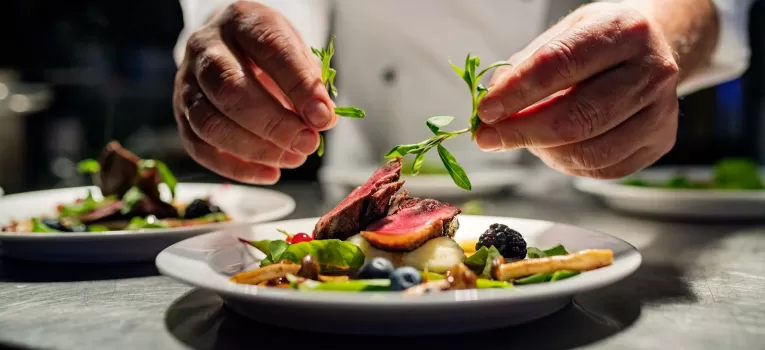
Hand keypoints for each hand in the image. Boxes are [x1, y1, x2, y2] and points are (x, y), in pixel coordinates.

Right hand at [173, 1, 335, 183]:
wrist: (229, 46)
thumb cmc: (267, 52)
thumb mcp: (295, 52)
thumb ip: (308, 82)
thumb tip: (321, 120)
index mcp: (242, 21)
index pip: (270, 49)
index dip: (299, 86)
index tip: (323, 117)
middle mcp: (206, 48)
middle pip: (230, 90)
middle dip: (274, 124)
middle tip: (307, 143)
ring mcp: (186, 82)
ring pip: (210, 123)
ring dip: (255, 149)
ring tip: (294, 158)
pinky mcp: (181, 114)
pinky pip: (200, 148)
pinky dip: (237, 168)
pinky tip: (270, 173)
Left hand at [476, 2, 678, 178]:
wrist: (651, 50)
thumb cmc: (597, 42)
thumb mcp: (561, 35)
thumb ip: (524, 67)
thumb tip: (491, 107)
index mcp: (624, 30)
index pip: (560, 65)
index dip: (518, 92)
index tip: (485, 111)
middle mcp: (652, 70)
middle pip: (578, 117)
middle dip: (522, 132)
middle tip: (487, 138)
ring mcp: (661, 110)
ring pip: (590, 151)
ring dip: (543, 151)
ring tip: (522, 138)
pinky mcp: (660, 142)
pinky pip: (602, 169)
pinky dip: (566, 164)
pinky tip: (552, 147)